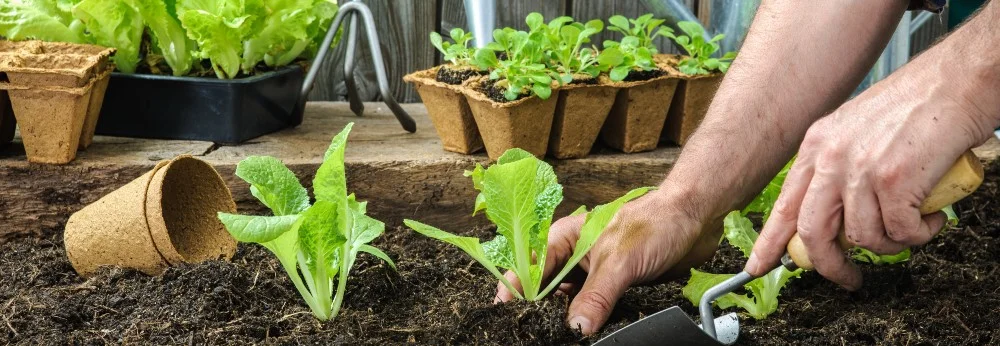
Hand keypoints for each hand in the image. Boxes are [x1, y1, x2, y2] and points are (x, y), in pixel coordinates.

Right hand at [494, 191, 719, 334]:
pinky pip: (594, 308)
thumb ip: (596, 297)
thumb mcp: (619, 262)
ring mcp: (594, 272)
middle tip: (535, 331)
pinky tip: (588, 332)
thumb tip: (575, 328)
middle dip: (540, 309)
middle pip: (546, 288)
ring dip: (566, 318)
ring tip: (557, 335)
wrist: (697, 218)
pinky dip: (589, 321)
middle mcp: (575, 255)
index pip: (529, 268)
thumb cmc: (656, 222)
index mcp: (565, 238)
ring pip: (569, 301)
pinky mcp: (615, 286)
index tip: (507, 314)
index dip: (516, 291)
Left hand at [744, 62, 995, 288]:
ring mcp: (860, 169)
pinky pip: (900, 232)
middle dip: (829, 265)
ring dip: (891, 245)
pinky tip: (931, 217)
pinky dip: (919, 234)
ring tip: (911, 228)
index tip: (758, 266)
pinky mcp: (894, 181)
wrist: (957, 80)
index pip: (784, 205)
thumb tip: (836, 216)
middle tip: (848, 278)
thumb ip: (838, 168)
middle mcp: (831, 157)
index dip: (770, 242)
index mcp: (816, 145)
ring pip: (862, 238)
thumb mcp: (856, 131)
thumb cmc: (917, 105)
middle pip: (812, 232)